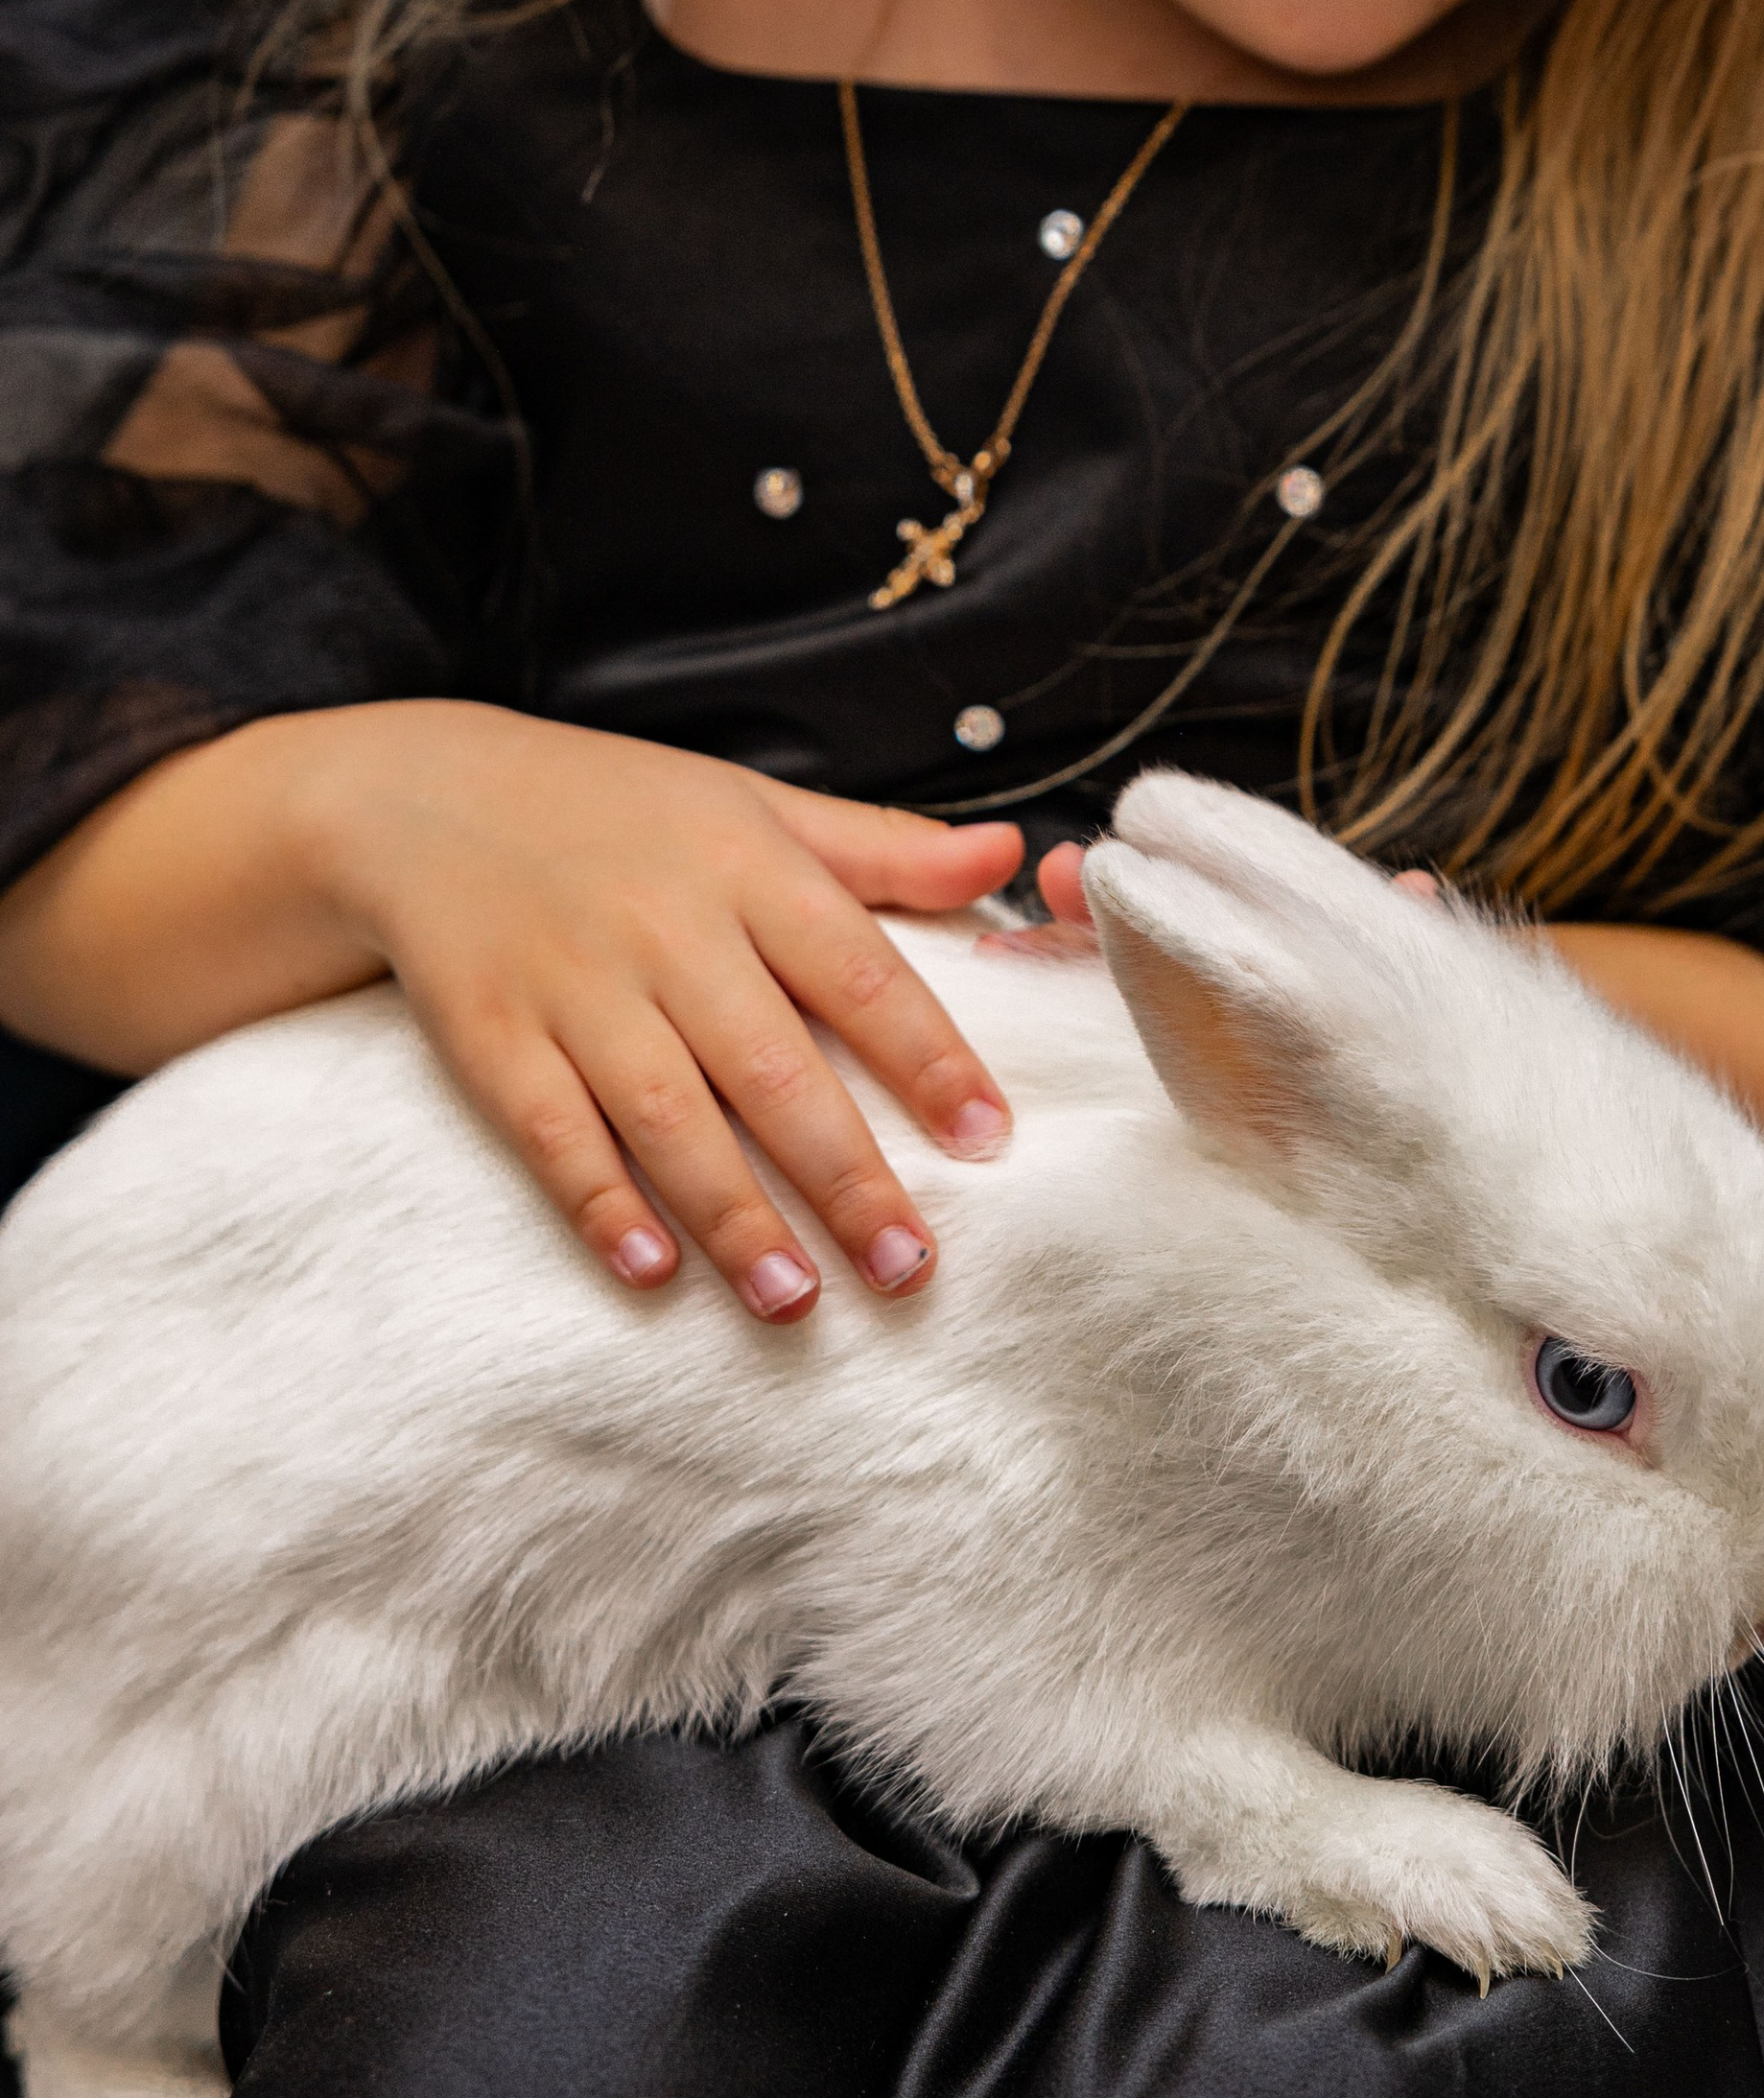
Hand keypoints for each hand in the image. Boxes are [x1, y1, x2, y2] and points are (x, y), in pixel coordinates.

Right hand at [300, 704, 1021, 1321]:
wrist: (420, 796)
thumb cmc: (615, 808)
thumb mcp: (752, 804)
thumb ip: (881, 848)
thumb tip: (1008, 858)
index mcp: (746, 865)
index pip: (858, 970)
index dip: (927, 1056)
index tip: (987, 1138)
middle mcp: (665, 927)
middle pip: (773, 1066)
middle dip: (847, 1176)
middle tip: (909, 1268)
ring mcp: (572, 985)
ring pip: (668, 1115)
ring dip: (735, 1216)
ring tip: (798, 1301)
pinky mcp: (490, 1036)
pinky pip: (551, 1132)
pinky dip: (599, 1201)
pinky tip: (650, 1269)